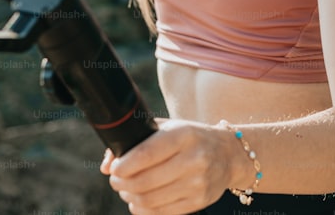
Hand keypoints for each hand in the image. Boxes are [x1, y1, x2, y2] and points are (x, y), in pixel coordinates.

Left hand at [100, 118, 244, 213]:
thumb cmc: (191, 138)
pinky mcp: (199, 201)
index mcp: (185, 135)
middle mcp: (194, 158)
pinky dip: (143, 210)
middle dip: (121, 184)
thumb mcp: (168, 128)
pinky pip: (161, 213)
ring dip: (130, 197)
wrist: (229, 154)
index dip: (123, 166)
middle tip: (116, 180)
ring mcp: (198, 182)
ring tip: (126, 190)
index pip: (146, 154)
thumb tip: (106, 165)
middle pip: (144, 181)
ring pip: (150, 200)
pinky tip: (139, 201)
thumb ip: (136, 140)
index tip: (114, 169)